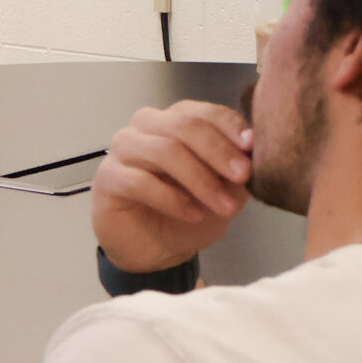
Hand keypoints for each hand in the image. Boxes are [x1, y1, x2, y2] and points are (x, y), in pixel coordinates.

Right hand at [89, 100, 253, 275]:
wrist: (156, 250)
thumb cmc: (189, 213)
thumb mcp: (225, 191)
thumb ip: (236, 169)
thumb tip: (254, 151)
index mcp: (177, 121)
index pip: (204, 112)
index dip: (230, 127)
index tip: (252, 149)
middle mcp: (147, 127)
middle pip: (183, 125)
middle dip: (218, 151)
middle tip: (243, 177)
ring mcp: (123, 150)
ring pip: (164, 151)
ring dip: (200, 179)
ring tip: (223, 206)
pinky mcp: (107, 178)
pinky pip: (140, 182)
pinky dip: (173, 199)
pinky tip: (193, 215)